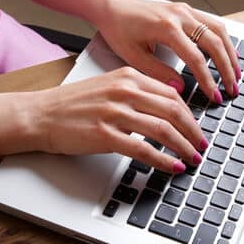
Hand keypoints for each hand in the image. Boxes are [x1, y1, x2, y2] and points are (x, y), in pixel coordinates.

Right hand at [30, 67, 207, 172]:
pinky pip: (144, 149)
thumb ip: (137, 90)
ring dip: (184, 147)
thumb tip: (167, 104)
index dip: (190, 114)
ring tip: (193, 159)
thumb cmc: (72, 103)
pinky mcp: (105, 135)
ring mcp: (115, 112)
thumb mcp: (108, 85)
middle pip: (173, 110)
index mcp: (128, 76)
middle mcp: (124, 91)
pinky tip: (172, 167)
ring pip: (163, 129)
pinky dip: (163, 160)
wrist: (41, 114)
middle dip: (194, 131)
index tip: (197, 128)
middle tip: (202, 146)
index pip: (172, 94)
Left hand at [96, 0, 240, 103]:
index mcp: (166, 27)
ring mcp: (185, 10)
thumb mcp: (133, 57)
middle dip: (226, 69)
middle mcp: (180, 15)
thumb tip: (180, 88)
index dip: (207, 80)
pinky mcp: (186, 9)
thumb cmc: (118, 30)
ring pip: (218, 31)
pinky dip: (223, 40)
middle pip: (214, 43)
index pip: (195, 58)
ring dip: (230, 53)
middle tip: (232, 89)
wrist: (112, 7)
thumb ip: (158, 72)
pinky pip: (212, 23)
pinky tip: (228, 54)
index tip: (214, 96)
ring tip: (236, 74)